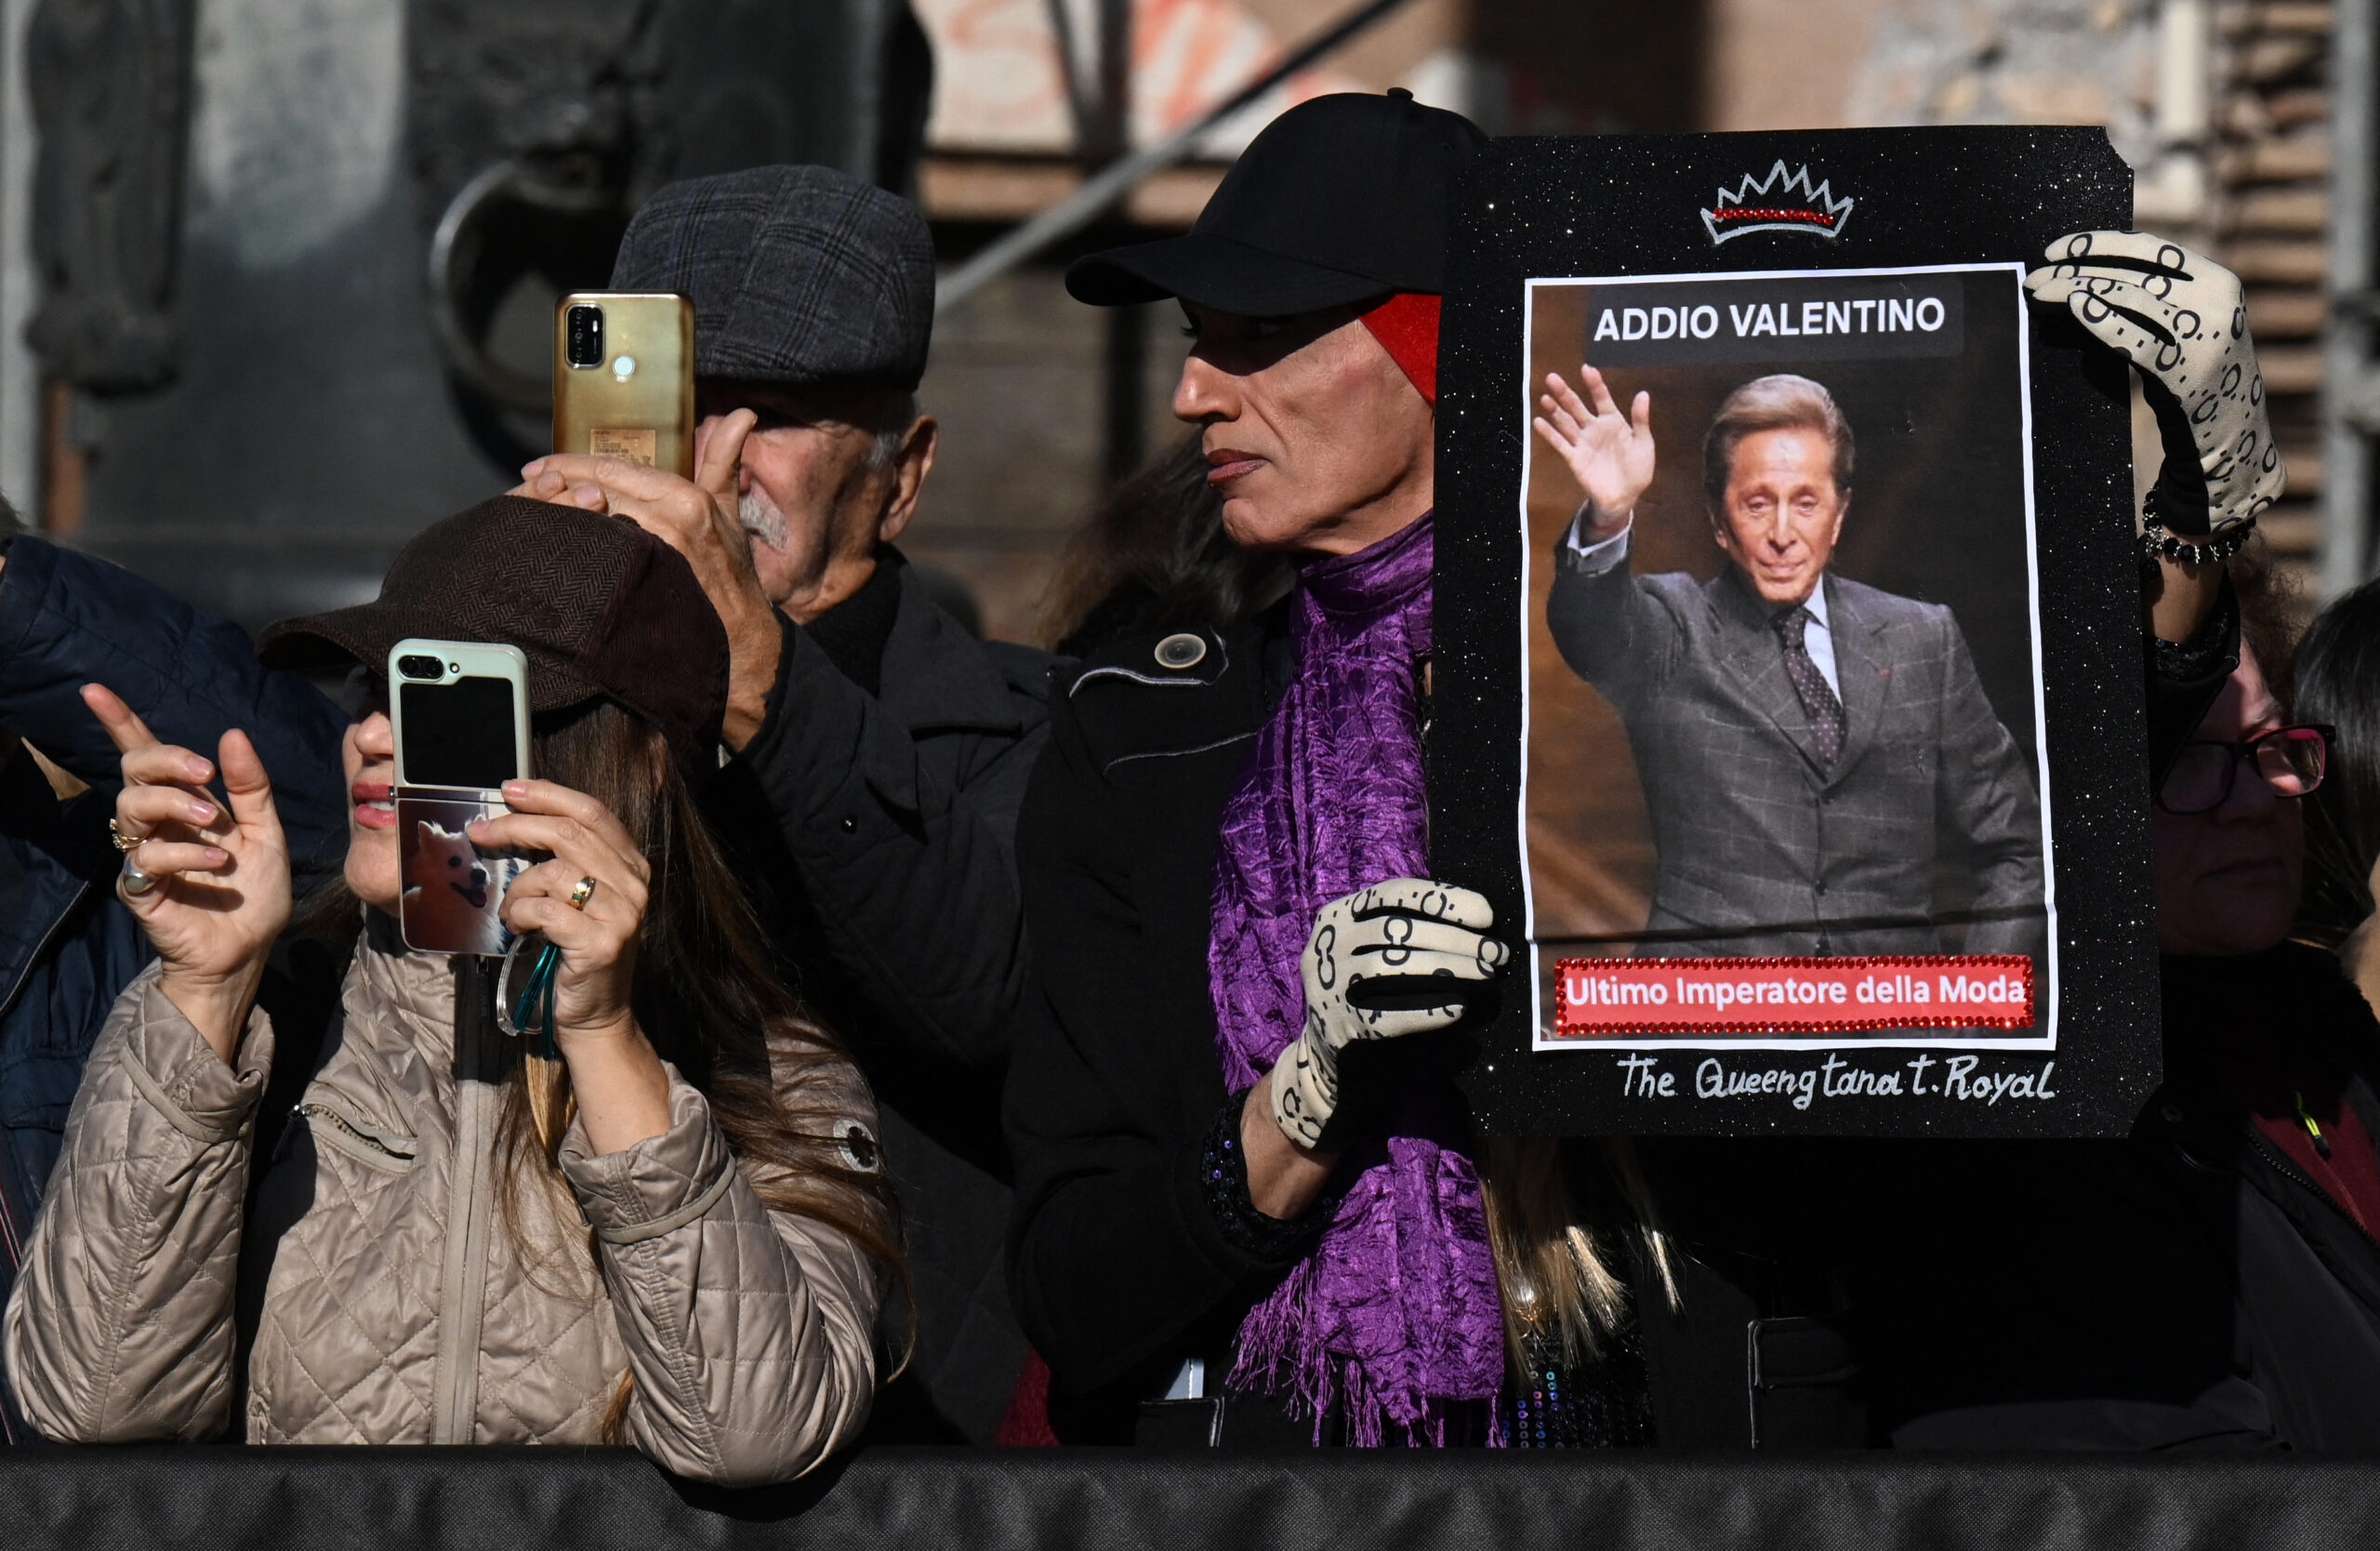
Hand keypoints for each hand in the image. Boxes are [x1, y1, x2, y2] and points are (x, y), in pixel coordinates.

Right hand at [87, 684, 289, 1059]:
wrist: (248, 949)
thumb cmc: (253, 892)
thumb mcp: (265, 832)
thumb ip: (251, 787)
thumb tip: (231, 735)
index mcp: (185, 802)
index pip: (145, 754)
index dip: (120, 721)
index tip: (96, 690)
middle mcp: (158, 822)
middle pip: (134, 769)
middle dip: (164, 759)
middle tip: (204, 773)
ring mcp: (143, 853)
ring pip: (132, 806)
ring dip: (174, 803)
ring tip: (213, 820)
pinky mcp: (138, 887)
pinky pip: (148, 856)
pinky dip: (186, 854)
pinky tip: (217, 866)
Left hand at [470, 779, 652, 1046]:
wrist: (595, 1013)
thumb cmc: (576, 952)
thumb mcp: (579, 897)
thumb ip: (566, 861)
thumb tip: (514, 820)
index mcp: (631, 865)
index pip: (593, 812)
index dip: (548, 794)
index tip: (509, 790)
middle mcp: (634, 884)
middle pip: (569, 833)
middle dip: (515, 827)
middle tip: (481, 832)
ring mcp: (622, 914)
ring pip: (552, 872)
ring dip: (517, 888)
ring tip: (510, 909)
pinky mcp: (601, 942)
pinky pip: (545, 910)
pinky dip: (520, 915)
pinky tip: (518, 927)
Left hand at [512, 409, 780, 746]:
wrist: (743, 642)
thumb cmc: (734, 581)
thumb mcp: (730, 513)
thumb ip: (724, 462)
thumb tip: (741, 416)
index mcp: (688, 494)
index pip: (615, 466)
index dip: (572, 463)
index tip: (541, 467)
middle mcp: (674, 511)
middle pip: (597, 484)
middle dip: (555, 481)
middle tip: (525, 485)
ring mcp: (659, 542)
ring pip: (593, 514)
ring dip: (559, 511)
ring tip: (531, 514)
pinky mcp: (647, 572)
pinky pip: (599, 547)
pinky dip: (574, 540)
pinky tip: (552, 545)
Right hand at [1266, 878, 1506, 1151]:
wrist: (1333, 1062)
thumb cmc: (1373, 998)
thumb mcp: (1381, 953)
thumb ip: (1415, 933)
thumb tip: (1483, 925)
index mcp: (1339, 915)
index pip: (1394, 893)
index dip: (1443, 900)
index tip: (1488, 916)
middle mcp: (1326, 945)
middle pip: (1396, 930)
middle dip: (1455, 939)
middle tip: (1498, 953)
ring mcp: (1326, 986)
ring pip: (1390, 966)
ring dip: (1447, 968)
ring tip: (1487, 975)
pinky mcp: (1337, 1027)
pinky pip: (1387, 1016)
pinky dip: (1427, 1010)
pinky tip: (1459, 1009)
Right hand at [1533, 366, 1654, 538]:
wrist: (1625, 497)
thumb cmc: (1637, 470)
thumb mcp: (1644, 443)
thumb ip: (1640, 420)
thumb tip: (1643, 393)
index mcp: (1613, 422)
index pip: (1602, 398)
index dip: (1594, 384)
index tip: (1586, 369)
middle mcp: (1594, 429)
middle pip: (1577, 407)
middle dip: (1565, 393)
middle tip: (1552, 378)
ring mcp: (1583, 443)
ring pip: (1565, 422)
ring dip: (1555, 410)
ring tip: (1545, 397)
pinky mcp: (1574, 458)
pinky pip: (1560, 444)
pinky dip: (1550, 434)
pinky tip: (1539, 422)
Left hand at [2025, 232, 2283, 534]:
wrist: (2229, 438)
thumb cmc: (2190, 379)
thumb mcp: (2180, 328)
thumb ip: (2146, 300)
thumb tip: (2077, 277)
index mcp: (2217, 281)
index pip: (2151, 249)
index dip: (2099, 244)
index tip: (2055, 249)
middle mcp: (2217, 301)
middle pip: (2132, 273)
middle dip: (2076, 270)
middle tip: (2033, 277)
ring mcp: (2204, 335)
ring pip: (2128, 298)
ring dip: (2075, 291)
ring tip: (2037, 293)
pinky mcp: (2185, 370)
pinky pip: (2134, 338)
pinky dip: (2102, 319)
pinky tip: (2075, 308)